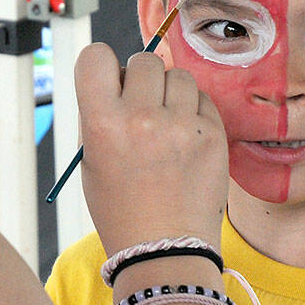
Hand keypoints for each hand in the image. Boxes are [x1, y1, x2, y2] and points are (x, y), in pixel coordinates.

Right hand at [74, 43, 227, 255]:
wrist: (165, 248)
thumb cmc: (122, 208)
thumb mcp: (91, 160)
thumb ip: (99, 114)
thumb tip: (118, 78)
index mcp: (102, 123)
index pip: (95, 56)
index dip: (101, 64)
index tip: (108, 80)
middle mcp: (141, 118)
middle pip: (143, 61)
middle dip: (141, 80)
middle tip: (141, 109)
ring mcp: (181, 125)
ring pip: (177, 75)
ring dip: (170, 93)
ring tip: (166, 126)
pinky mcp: (213, 134)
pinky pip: (202, 98)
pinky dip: (193, 111)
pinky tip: (184, 139)